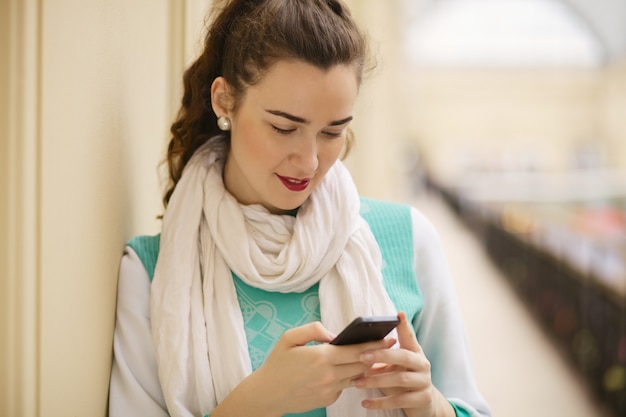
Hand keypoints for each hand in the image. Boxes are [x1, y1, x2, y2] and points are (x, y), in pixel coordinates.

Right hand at [240, 321, 395, 415]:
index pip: (356, 350)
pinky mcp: (328, 399)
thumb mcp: (289, 338)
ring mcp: (329, 389)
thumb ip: (313, 329)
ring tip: (375, 356)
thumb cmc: (277, 363)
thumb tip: (333, 334)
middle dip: (376, 355)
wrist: (267, 394)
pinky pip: (345, 386)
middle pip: (361, 364)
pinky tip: (354, 370)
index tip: (388, 338)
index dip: (374, 345)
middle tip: (389, 345)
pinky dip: (350, 377)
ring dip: (366, 367)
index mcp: (321, 357)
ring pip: (356, 376)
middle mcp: (328, 375)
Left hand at [352, 312, 454, 416]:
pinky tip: (365, 403)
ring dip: (376, 380)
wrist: (423, 404)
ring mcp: (424, 382)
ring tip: (358, 382)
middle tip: (362, 357)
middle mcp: (422, 365)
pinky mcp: (422, 399)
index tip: (398, 314)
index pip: (409, 336)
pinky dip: (380, 402)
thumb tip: (355, 349)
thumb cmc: (402, 380)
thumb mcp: (394, 366)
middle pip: (403, 356)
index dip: (404, 326)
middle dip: (381, 355)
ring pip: (400, 379)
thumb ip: (382, 356)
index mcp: (415, 352)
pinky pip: (399, 400)